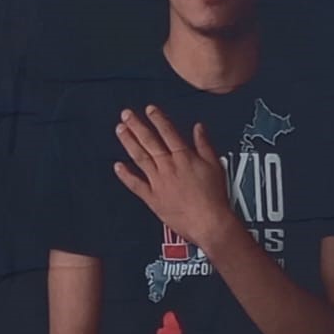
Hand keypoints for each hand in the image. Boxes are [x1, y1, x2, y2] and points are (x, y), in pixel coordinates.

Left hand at [114, 105, 237, 253]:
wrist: (209, 223)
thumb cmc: (215, 198)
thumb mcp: (215, 165)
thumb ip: (205, 145)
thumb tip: (199, 129)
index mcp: (184, 158)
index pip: (168, 132)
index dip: (157, 119)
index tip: (149, 109)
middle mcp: (169, 167)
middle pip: (150, 141)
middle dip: (137, 125)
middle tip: (126, 115)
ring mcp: (159, 182)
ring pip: (140, 158)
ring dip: (129, 142)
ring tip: (120, 130)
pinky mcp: (153, 198)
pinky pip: (136, 184)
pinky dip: (126, 175)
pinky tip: (118, 166)